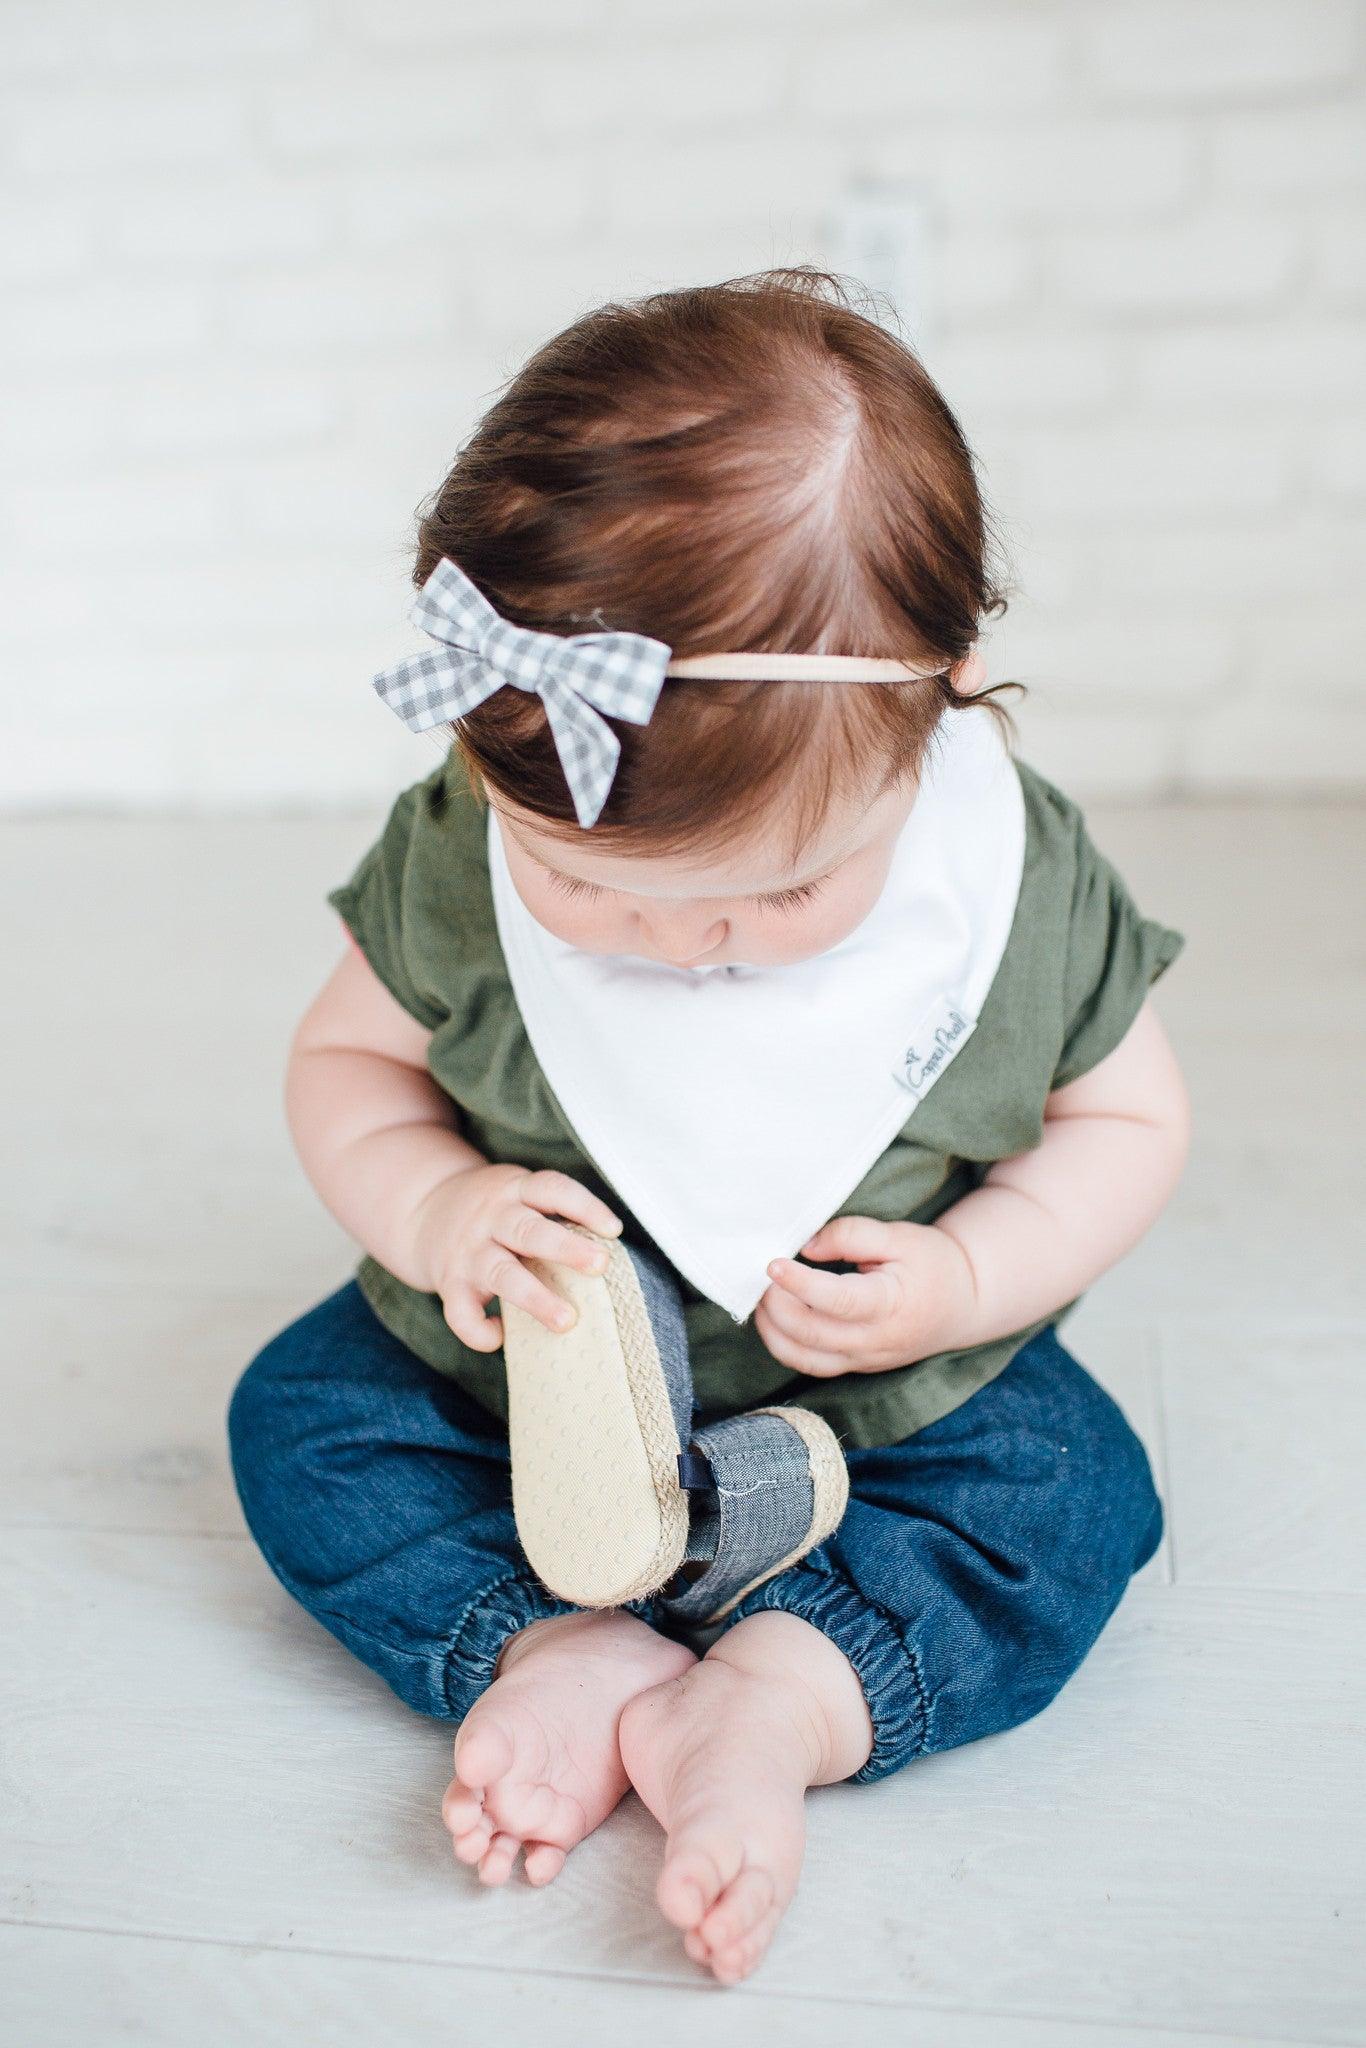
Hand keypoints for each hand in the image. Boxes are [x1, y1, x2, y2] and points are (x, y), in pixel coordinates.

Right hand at [407, 1164, 622, 1353]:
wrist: (423, 1209)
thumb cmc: (496, 1211)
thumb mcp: (519, 1194)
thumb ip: (553, 1215)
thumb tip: (607, 1253)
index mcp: (515, 1190)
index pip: (551, 1189)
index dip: (583, 1206)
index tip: (613, 1229)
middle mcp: (491, 1218)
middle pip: (528, 1231)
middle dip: (566, 1248)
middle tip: (601, 1265)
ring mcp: (468, 1251)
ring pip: (501, 1274)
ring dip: (535, 1298)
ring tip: (566, 1321)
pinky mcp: (449, 1283)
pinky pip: (460, 1313)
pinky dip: (479, 1330)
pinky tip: (501, 1336)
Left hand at [754, 1216, 977, 1376]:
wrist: (963, 1304)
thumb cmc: (932, 1264)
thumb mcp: (900, 1236)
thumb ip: (852, 1235)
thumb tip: (805, 1247)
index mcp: (891, 1304)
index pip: (838, 1301)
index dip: (800, 1284)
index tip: (773, 1263)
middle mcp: (875, 1341)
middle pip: (811, 1333)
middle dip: (776, 1305)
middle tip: (760, 1276)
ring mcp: (865, 1360)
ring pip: (804, 1359)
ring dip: (772, 1330)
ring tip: (760, 1297)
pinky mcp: (856, 1367)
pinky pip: (811, 1365)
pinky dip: (784, 1345)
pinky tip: (774, 1318)